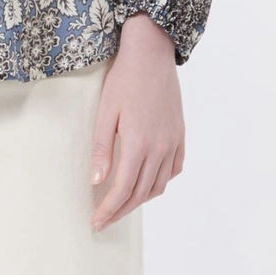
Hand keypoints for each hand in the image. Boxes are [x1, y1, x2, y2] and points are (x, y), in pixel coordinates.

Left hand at [89, 14, 184, 230]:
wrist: (151, 52)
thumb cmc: (124, 78)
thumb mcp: (106, 111)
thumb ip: (102, 148)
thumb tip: (96, 182)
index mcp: (139, 143)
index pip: (122, 189)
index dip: (108, 209)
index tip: (96, 222)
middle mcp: (160, 148)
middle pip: (141, 192)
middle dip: (121, 210)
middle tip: (104, 220)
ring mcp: (173, 142)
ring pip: (159, 184)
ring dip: (141, 199)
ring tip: (123, 203)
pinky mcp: (180, 134)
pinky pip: (174, 169)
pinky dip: (161, 181)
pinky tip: (149, 180)